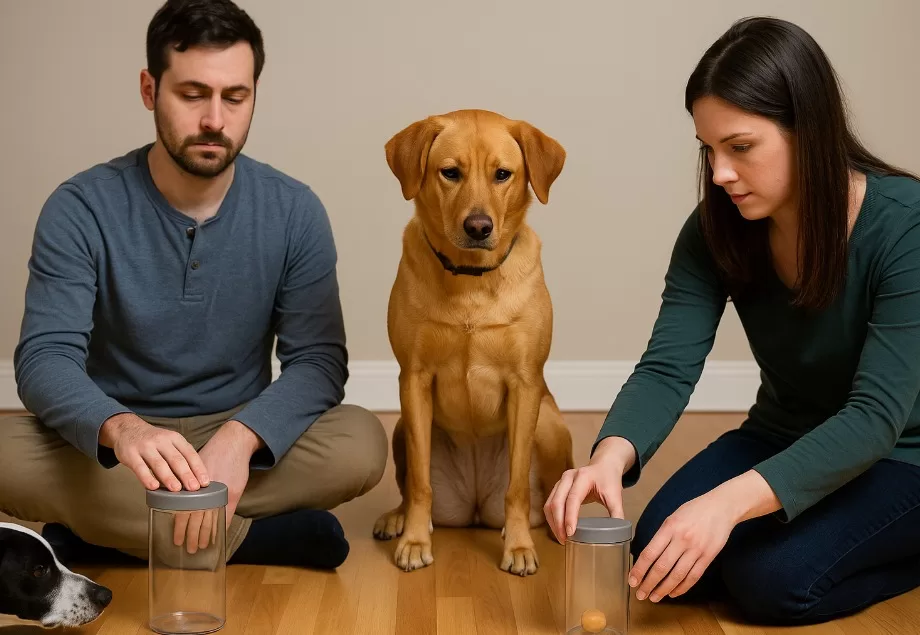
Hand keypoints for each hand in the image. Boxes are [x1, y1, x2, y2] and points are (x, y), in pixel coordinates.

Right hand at [100, 413, 208, 491]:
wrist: (126, 428)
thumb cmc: (153, 441)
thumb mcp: (169, 443)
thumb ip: (180, 457)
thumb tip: (195, 479)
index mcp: (175, 438)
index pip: (190, 454)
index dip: (198, 468)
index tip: (205, 482)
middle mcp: (162, 441)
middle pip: (176, 459)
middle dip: (186, 474)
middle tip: (194, 488)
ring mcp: (145, 447)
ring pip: (159, 463)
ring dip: (169, 477)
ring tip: (177, 489)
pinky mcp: (130, 454)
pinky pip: (140, 467)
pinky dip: (147, 477)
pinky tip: (154, 487)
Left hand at [172, 420, 262, 552]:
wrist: (233, 442)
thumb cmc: (213, 454)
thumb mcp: (195, 468)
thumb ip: (188, 484)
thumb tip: (176, 498)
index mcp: (193, 486)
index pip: (183, 511)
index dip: (180, 527)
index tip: (176, 539)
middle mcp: (205, 491)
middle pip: (196, 519)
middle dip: (192, 535)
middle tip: (188, 549)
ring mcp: (221, 494)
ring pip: (210, 519)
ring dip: (206, 535)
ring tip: (201, 546)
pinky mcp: (233, 494)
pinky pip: (227, 515)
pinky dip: (222, 527)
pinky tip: (219, 536)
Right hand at [543, 436, 636, 543]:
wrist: (604, 465)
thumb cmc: (608, 479)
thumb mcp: (615, 495)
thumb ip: (617, 513)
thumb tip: (619, 534)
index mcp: (584, 477)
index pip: (573, 498)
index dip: (570, 517)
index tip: (570, 533)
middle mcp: (568, 477)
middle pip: (556, 502)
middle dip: (558, 523)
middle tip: (564, 540)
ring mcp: (561, 481)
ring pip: (549, 504)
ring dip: (553, 522)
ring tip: (561, 538)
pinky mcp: (558, 487)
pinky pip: (549, 504)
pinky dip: (552, 518)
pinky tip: (558, 529)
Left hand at [629, 470, 781, 600]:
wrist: (721, 507)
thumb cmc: (694, 510)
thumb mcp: (672, 517)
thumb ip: (661, 536)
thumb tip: (648, 556)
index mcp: (669, 527)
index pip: (650, 553)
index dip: (639, 569)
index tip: (632, 580)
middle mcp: (682, 539)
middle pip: (662, 567)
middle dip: (648, 584)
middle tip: (640, 594)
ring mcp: (696, 549)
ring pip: (677, 575)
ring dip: (663, 589)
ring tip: (654, 597)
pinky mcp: (708, 557)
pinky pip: (693, 576)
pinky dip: (682, 587)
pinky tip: (673, 593)